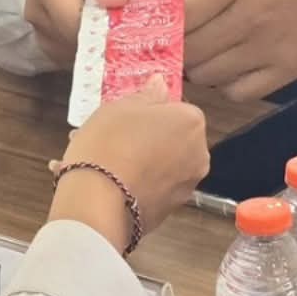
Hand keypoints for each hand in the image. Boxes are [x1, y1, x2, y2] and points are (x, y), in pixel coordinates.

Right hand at [24, 0, 131, 67]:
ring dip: (97, 46)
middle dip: (103, 38)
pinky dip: (90, 50)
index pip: (74, 21)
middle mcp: (36, 11)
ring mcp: (38, 29)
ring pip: (72, 53)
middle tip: (130, 25)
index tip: (130, 25)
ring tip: (115, 25)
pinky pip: (70, 57)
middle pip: (72, 41)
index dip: (103, 28)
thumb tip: (114, 0)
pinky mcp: (46, 42)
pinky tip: (103, 33)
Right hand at [46, 75, 209, 251]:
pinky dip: (136, 183)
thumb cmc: (110, 144)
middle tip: (110, 138)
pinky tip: (105, 182)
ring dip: (139, 160)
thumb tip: (161, 84)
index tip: (126, 117)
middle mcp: (199, 155)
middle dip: (146, 137)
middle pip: (172, 138)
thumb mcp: (120, 108)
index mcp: (192, 123)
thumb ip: (146, 95)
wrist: (98, 203)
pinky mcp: (169, 211)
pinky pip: (152, 188)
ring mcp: (186, 186)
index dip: (150, 112)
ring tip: (100, 161)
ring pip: (161, 164)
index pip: (177, 109)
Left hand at [151, 0, 296, 102]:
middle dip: (176, 44)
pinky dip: (225, 84)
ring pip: (208, 74)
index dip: (164, 20)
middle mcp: (252, 16)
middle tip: (177, 37)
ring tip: (202, 49)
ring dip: (196, 65)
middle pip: (191, 47)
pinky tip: (227, 64)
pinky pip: (238, 92)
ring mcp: (269, 47)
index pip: (184, 12)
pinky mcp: (286, 71)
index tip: (160, 18)